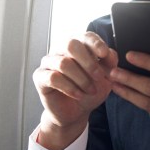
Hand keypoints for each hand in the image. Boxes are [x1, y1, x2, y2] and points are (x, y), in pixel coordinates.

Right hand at [32, 32, 118, 149]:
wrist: (76, 113)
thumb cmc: (89, 91)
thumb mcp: (106, 78)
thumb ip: (109, 64)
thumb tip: (110, 53)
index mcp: (78, 46)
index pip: (85, 36)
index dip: (95, 43)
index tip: (104, 54)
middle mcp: (61, 51)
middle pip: (70, 45)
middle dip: (88, 62)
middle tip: (99, 77)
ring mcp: (48, 63)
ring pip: (63, 63)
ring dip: (81, 79)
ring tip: (91, 91)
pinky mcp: (40, 77)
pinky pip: (53, 78)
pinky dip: (69, 88)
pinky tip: (78, 95)